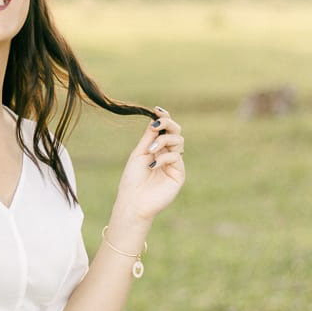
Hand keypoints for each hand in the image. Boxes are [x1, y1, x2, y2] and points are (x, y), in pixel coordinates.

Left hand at [113, 108, 184, 223]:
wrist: (134, 201)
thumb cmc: (132, 179)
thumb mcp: (139, 153)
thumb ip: (149, 137)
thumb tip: (155, 119)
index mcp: (156, 147)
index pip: (164, 129)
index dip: (164, 118)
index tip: (157, 110)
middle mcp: (167, 153)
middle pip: (175, 131)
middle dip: (167, 124)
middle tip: (156, 125)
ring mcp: (174, 163)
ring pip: (178, 141)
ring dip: (163, 141)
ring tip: (150, 150)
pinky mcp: (179, 173)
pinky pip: (175, 157)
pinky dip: (163, 157)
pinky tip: (152, 165)